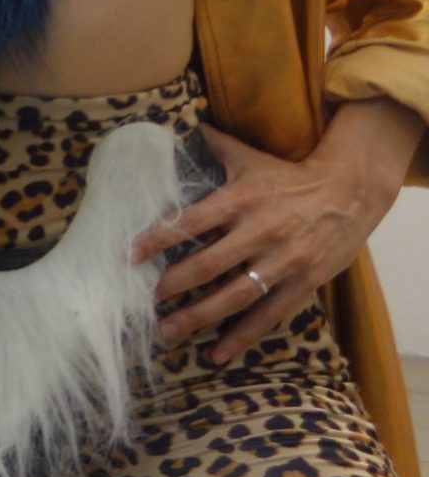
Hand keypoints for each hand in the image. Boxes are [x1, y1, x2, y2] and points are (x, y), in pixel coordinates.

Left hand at [132, 103, 417, 363]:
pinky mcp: (303, 284)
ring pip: (234, 297)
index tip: (128, 255)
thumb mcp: (248, 156)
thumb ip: (211, 144)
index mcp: (241, 199)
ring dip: (198, 317)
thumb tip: (175, 121)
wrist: (349, 193)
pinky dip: (242, 337)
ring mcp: (282, 262)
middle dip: (172, 285)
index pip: (190, 221)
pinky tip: (217, 354)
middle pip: (208, 265)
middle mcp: (260, 232)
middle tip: (142, 300)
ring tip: (166, 330)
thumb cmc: (287, 175)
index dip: (157, 239)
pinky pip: (268, 316)